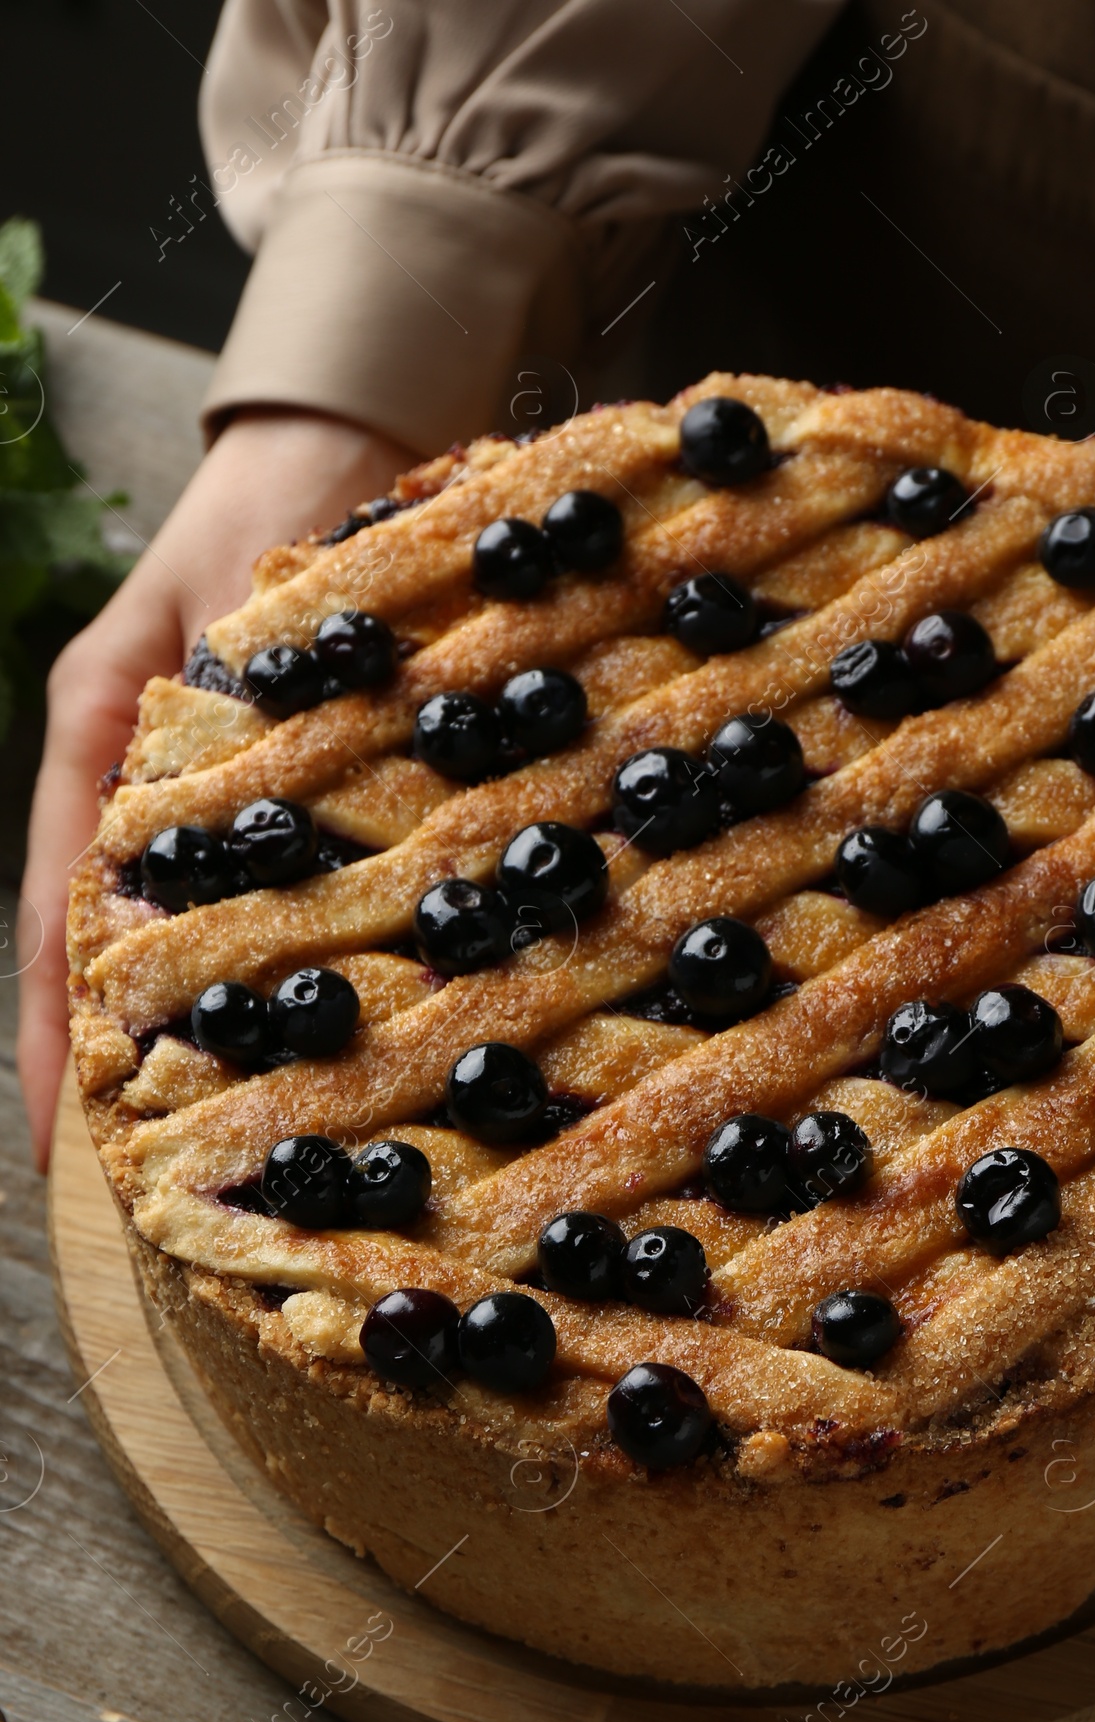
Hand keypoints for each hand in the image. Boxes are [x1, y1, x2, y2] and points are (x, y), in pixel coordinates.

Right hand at [18, 408, 416, 1167]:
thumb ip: (233, 708)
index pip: (53, 917)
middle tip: (129, 1204)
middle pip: (98, 958)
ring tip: (190, 1171)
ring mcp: (194, 808)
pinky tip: (287, 1067)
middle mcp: (131, 788)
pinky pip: (250, 923)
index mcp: (97, 739)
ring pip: (169, 953)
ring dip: (176, 1055)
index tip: (62, 1146)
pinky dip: (253, 998)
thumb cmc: (287, 509)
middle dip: (107, 1080)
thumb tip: (196, 861)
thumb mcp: (247, 602)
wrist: (349, 452)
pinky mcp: (262, 814)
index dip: (54, 1040)